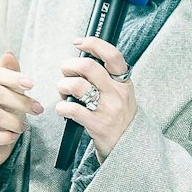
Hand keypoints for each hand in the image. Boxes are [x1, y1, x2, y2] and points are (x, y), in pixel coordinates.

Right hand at [0, 50, 41, 170]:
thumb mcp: (6, 93)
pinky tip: (12, 137)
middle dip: (21, 102)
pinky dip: (4, 136)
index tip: (31, 85)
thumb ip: (8, 74)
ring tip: (22, 127)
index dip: (13, 78)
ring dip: (14, 121)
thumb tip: (9, 54)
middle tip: (37, 110)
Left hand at [54, 37, 135, 161]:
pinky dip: (61, 108)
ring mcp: (107, 109)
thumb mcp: (121, 95)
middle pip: (89, 67)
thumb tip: (81, 60)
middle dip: (70, 65)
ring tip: (63, 91)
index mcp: (124, 83)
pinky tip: (63, 110)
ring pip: (77, 86)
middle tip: (65, 71)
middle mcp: (117, 94)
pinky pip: (71, 109)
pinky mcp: (97, 125)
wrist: (131, 149)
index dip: (94, 44)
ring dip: (63, 86)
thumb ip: (106, 79)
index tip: (78, 42)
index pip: (112, 55)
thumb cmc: (119, 119)